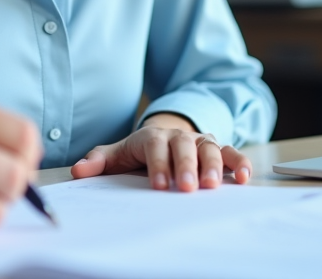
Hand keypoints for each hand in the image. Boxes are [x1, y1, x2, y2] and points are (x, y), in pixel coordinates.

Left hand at [69, 113, 252, 191]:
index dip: (159, 164)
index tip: (159, 186)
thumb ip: (98, 161)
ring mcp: (200, 141)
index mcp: (152, 137)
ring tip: (213, 185)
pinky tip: (244, 177)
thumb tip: (78, 170)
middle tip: (187, 187)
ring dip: (213, 165)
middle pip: (184, 145)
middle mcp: (178, 136)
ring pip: (210, 147)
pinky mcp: (218, 149)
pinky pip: (232, 152)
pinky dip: (240, 163)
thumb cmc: (139, 151)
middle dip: (186, 166)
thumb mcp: (117, 154)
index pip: (155, 146)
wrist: (163, 134)